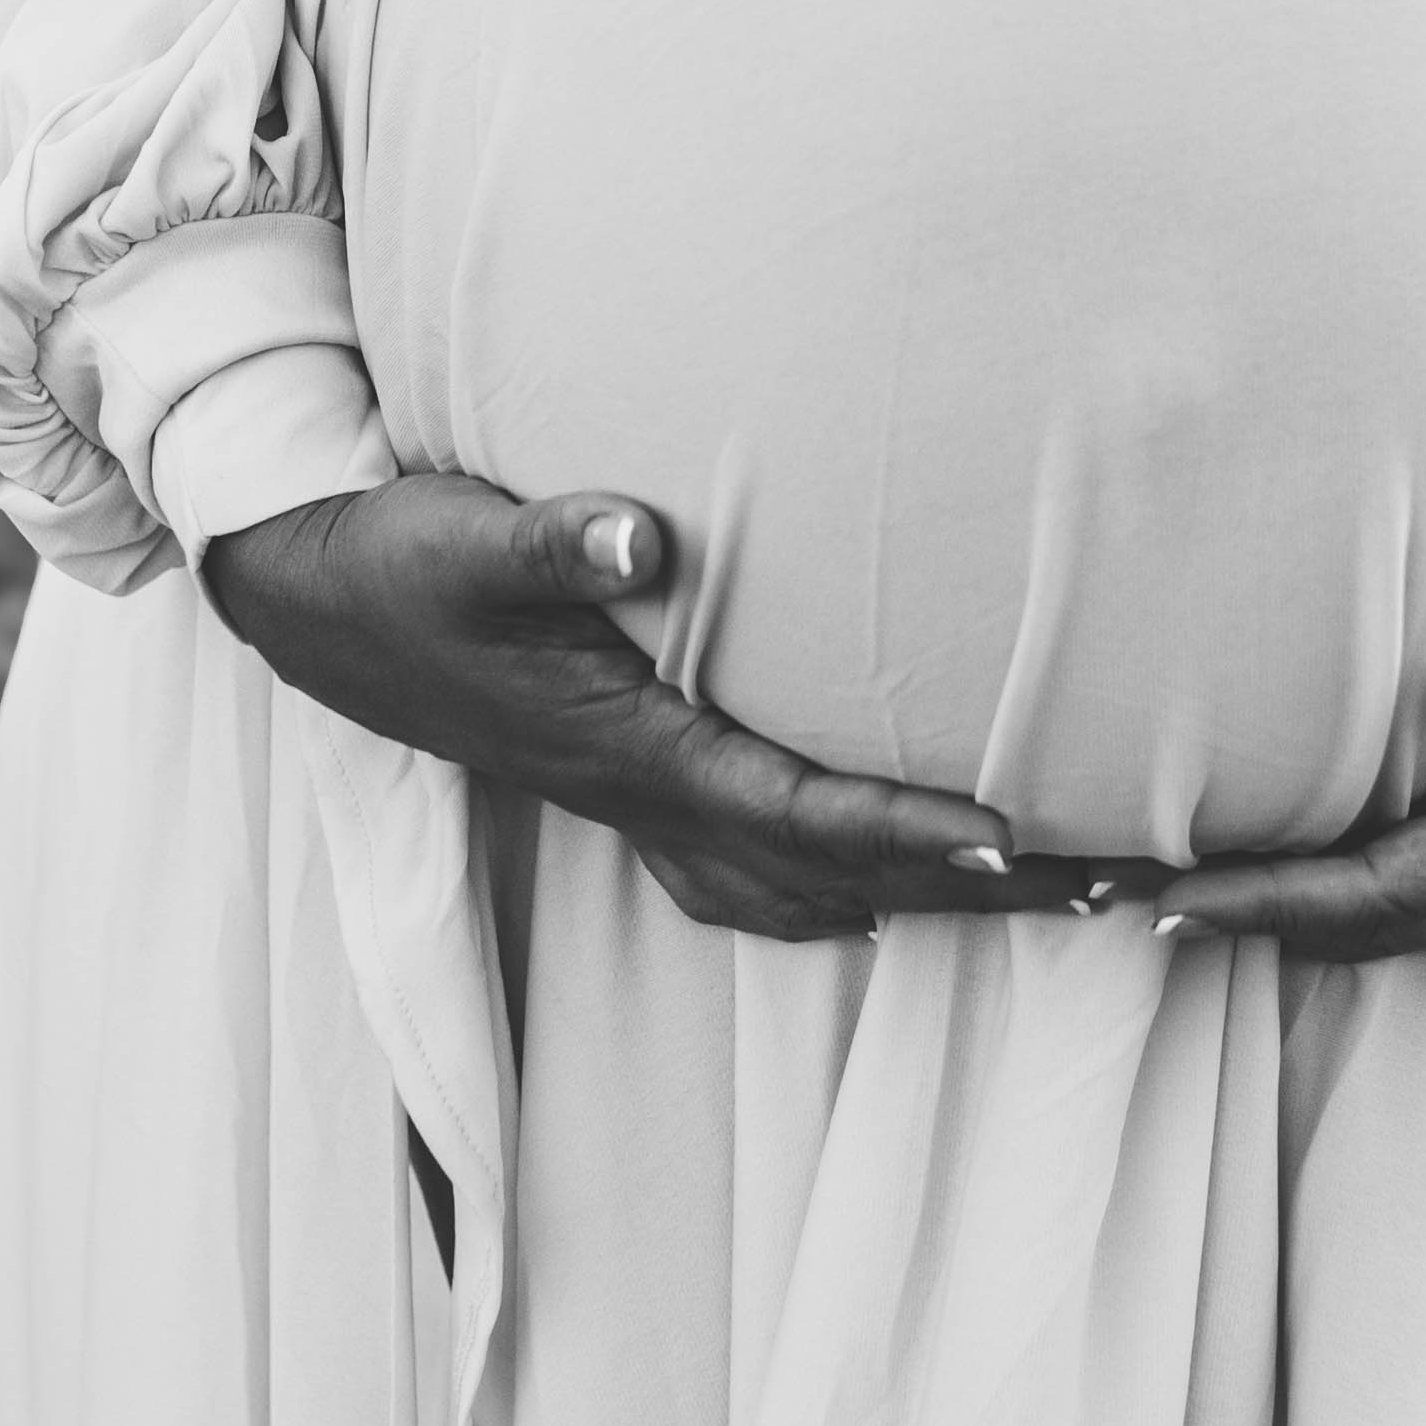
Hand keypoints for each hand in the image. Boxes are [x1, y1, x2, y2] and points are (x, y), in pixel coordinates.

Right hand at [198, 472, 1045, 940]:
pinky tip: (893, 877)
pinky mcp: (632, 782)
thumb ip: (552, 534)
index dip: (896, 830)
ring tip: (1052, 894)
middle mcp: (642, 798)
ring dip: (923, 898)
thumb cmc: (399, 561)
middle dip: (965, 891)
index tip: (1006, 836)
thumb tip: (643, 528)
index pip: (785, 808)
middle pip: (829, 876)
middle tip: (1110, 890)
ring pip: (800, 888)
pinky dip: (837, 883)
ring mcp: (636, 804)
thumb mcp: (462, 536)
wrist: (316, 608)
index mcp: (622, 745)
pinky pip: (754, 871)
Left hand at [1141, 506, 1425, 962]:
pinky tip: (1243, 788)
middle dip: (1238, 912)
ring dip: (1264, 876)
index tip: (1169, 903)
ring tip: (1141, 857)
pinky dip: (1312, 831)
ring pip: (1371, 874)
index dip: (1278, 905)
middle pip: (1358, 908)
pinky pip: (1394, 823)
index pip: (1389, 889)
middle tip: (1099, 894)